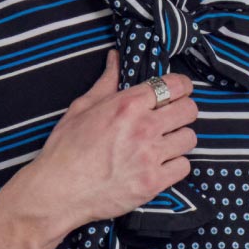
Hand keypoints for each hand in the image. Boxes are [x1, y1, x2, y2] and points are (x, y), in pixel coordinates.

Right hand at [17, 48, 199, 233]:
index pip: (175, 85)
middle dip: (183, 111)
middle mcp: (143, 127)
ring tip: (163, 144)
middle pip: (189, 110)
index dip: (181, 87)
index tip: (179, 92)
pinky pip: (184, 167)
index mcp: (127, 105)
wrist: (59, 190)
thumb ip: (106, 82)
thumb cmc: (66, 149)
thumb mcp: (82, 107)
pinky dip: (175, 166)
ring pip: (189, 138)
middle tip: (172, 119)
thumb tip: (115, 58)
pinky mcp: (153, 182)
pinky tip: (160, 165)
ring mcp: (150, 156)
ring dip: (178, 140)